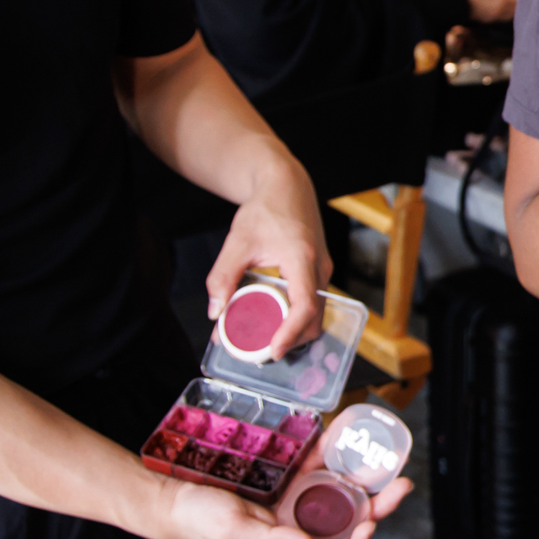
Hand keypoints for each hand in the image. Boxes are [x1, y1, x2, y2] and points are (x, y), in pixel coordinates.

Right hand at [160, 473, 411, 538]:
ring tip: (384, 458)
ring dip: (362, 478)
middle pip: (347, 522)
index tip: (368, 527)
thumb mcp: (233, 532)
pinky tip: (344, 437)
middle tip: (401, 483)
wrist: (178, 496)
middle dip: (377, 506)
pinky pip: (315, 466)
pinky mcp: (286, 479)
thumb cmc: (201, 521)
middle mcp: (297, 527)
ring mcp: (293, 502)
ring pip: (338, 493)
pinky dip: (330, 453)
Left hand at [204, 154, 329, 354]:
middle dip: (293, 339)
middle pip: (314, 316)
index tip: (274, 350)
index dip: (290, 332)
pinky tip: (276, 319)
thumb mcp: (237, 242)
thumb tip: (215, 312)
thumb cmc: (265, 209)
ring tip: (268, 339)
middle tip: (264, 352)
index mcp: (301, 258)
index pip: (303, 305)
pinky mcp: (319, 270)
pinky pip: (313, 301)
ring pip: (316, 312)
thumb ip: (223, 277)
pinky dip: (298, 316)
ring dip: (296, 329)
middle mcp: (319, 267)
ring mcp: (323, 269)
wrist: (286, 186)